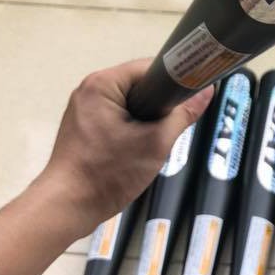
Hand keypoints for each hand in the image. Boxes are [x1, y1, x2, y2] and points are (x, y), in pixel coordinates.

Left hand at [35, 59, 213, 238]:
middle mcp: (89, 89)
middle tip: (171, 127)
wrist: (67, 207)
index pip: (150, 68)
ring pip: (129, 102)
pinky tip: (137, 147)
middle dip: (159, 105)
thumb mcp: (155, 143)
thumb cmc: (106, 174)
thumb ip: (183, 114)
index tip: (190, 99)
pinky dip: (131, 127)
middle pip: (139, 84)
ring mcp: (83, 107)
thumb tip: (206, 91)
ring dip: (146, 118)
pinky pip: (116, 115)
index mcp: (102, 84)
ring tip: (154, 141)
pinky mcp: (82, 125)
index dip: (174, 82)